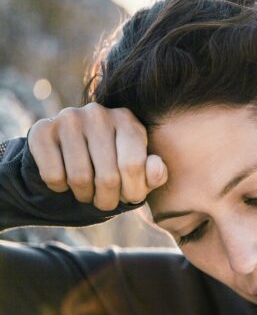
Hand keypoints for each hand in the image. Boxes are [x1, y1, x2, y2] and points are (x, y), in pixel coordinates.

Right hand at [27, 103, 167, 210]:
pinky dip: (60, 187)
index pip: (133, 165)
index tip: (130, 197)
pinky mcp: (42, 130)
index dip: (133, 191)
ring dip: (84, 195)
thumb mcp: (139, 172)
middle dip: (108, 199)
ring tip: (87, 193)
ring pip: (80, 178)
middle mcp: (98, 114)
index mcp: (127, 120)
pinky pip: (53, 175)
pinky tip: (65, 180)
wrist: (67, 156)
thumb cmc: (113, 166)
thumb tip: (156, 168)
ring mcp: (68, 119)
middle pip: (108, 177)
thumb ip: (155, 174)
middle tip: (106, 201)